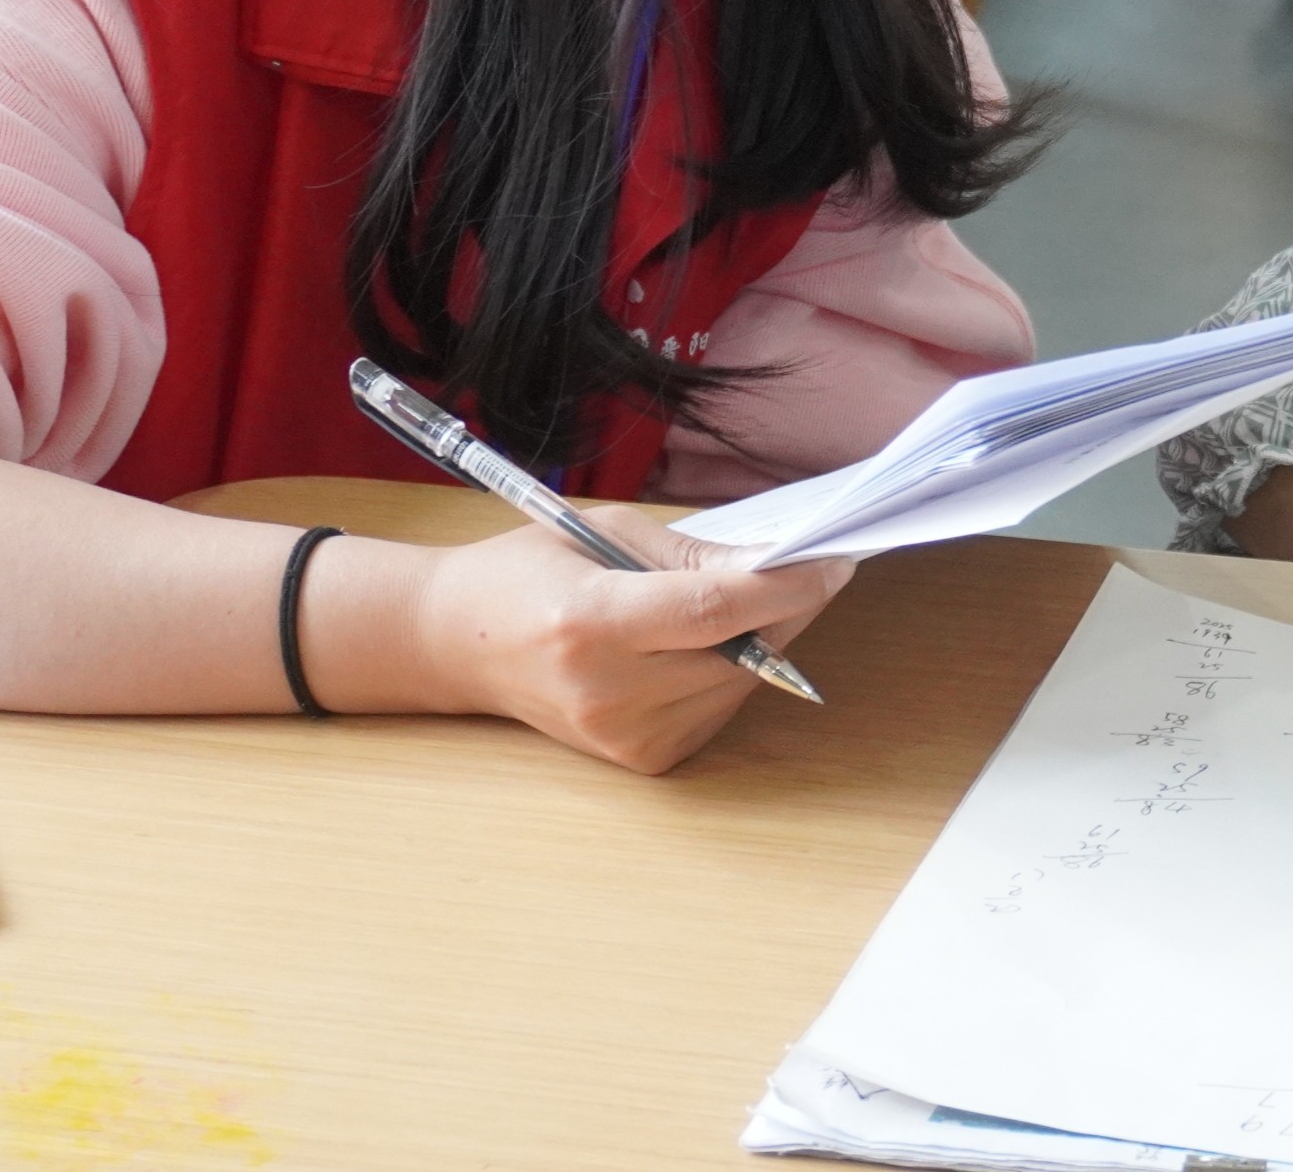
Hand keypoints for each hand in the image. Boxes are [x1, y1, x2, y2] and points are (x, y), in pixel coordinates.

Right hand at [334, 512, 852, 773]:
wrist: (457, 644)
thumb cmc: (530, 572)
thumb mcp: (606, 533)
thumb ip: (693, 555)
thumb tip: (778, 563)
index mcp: (591, 624)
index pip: (712, 611)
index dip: (783, 586)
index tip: (835, 559)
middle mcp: (607, 691)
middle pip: (738, 653)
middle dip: (790, 606)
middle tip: (817, 564)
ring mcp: (621, 737)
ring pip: (739, 684)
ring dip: (766, 639)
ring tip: (759, 594)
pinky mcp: (638, 761)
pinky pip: (718, 710)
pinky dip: (734, 671)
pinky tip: (716, 639)